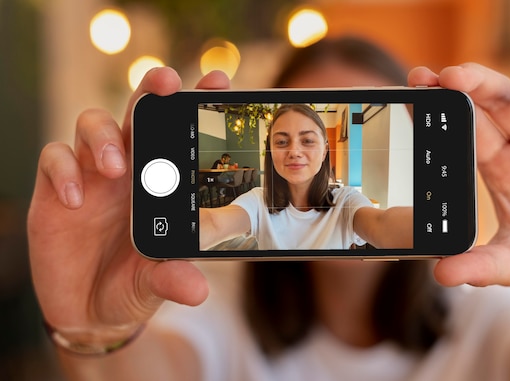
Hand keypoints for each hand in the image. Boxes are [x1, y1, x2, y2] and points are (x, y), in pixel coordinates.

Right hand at [27, 68, 229, 332]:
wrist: (88, 310)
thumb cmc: (132, 284)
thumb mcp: (155, 283)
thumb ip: (172, 279)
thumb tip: (196, 289)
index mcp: (162, 183)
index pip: (180, 133)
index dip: (196, 103)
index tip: (218, 81)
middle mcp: (130, 169)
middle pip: (139, 113)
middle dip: (152, 91)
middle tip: (167, 82)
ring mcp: (92, 175)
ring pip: (94, 124)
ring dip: (104, 136)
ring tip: (116, 168)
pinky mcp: (56, 189)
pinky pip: (55, 159)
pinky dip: (64, 171)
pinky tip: (74, 200)